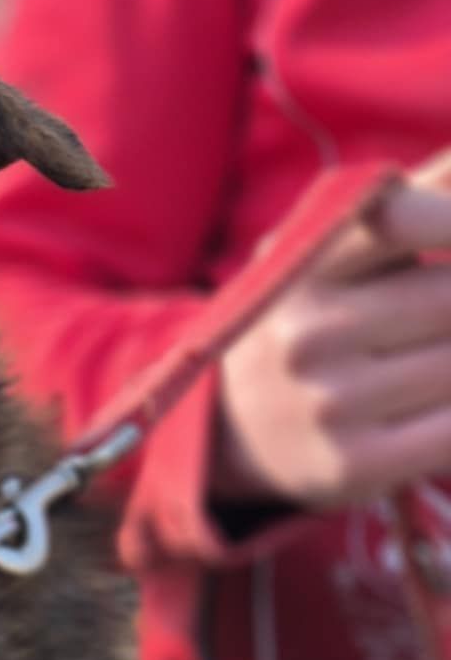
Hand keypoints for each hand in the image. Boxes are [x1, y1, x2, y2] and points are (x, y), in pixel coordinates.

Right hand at [216, 151, 450, 509]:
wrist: (230, 432)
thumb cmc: (313, 319)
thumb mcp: (336, 247)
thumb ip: (418, 193)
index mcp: (306, 264)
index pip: (403, 218)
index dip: (448, 225)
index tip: (449, 245)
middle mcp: (309, 334)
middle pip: (449, 298)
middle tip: (436, 320)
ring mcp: (329, 404)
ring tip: (429, 355)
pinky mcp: (352, 466)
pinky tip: (437, 402)